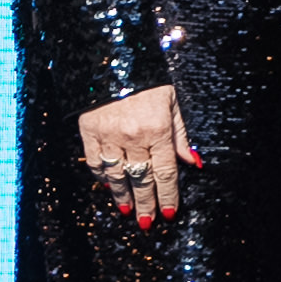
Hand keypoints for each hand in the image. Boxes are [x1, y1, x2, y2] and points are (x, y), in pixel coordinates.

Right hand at [78, 85, 196, 226]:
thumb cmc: (147, 81)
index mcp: (158, 129)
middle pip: (142, 179)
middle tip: (149, 222)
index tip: (168, 213)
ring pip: (117, 176)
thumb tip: (192, 162)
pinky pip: (95, 163)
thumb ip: (180, 135)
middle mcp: (133, 136)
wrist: (112, 59)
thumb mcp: (171, 102)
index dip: (167, 195)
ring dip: (123, 196)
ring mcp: (109, 135)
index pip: (165, 172)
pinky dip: (102, 177)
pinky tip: (109, 187)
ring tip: (130, 211)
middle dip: (147, 203)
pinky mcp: (88, 132)